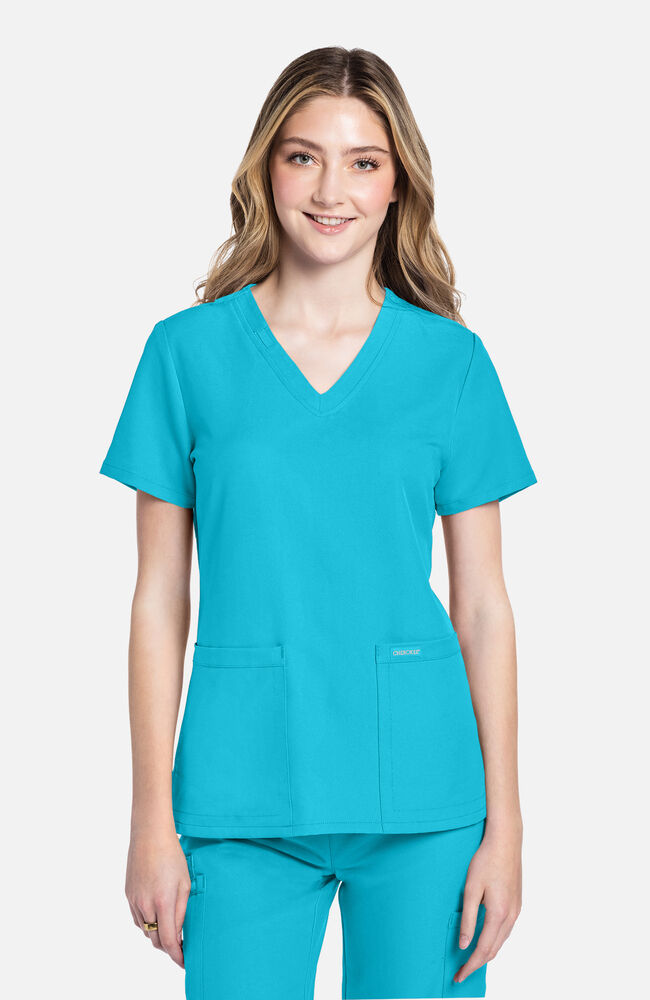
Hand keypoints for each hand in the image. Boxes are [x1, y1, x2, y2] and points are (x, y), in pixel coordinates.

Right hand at [125, 830, 191, 967]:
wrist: (149, 834)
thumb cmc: (172, 855)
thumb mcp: (184, 883)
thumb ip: (181, 911)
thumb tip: (178, 934)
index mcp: (162, 902)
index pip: (168, 941)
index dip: (177, 956)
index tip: (185, 962)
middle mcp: (145, 905)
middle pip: (155, 940)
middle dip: (168, 948)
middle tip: (181, 947)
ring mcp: (134, 901)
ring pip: (145, 930)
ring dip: (157, 934)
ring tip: (170, 930)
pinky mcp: (128, 895)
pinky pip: (137, 918)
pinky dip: (147, 923)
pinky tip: (157, 915)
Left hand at [453, 820, 522, 984]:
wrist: (505, 840)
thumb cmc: (486, 860)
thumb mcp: (471, 889)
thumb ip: (468, 919)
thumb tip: (464, 944)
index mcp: (499, 914)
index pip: (483, 950)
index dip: (470, 965)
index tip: (459, 975)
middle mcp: (511, 916)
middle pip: (494, 949)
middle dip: (478, 963)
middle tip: (461, 972)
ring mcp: (517, 910)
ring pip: (501, 941)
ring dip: (487, 953)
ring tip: (471, 959)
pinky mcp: (517, 903)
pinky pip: (506, 930)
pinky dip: (494, 940)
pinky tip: (485, 939)